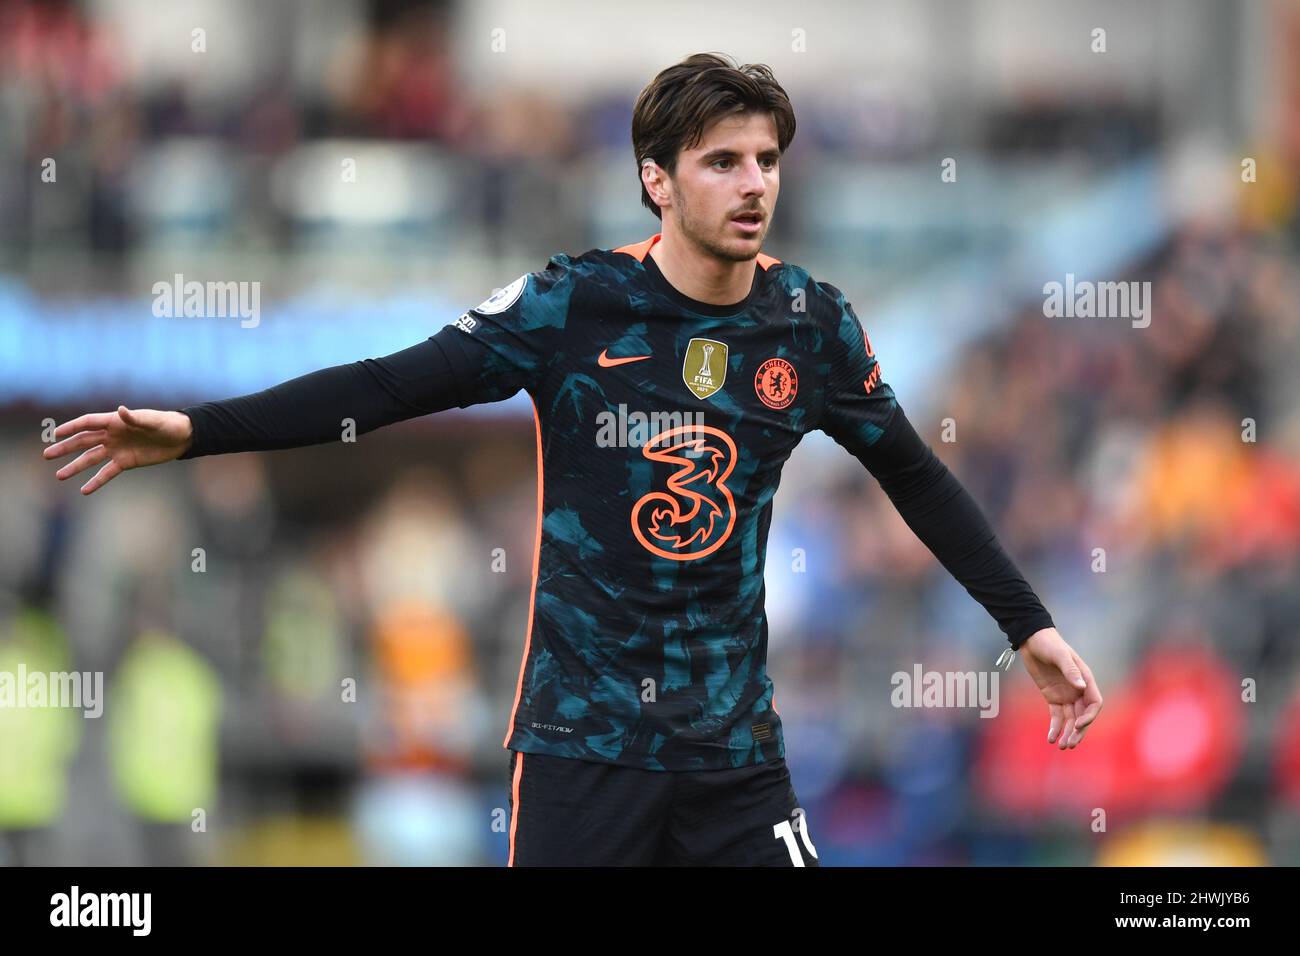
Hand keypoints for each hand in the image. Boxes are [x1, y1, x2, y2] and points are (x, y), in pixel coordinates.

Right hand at [43, 406, 193, 494]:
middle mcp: (112, 435)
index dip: (71, 428)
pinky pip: (107, 473)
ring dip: (75, 467)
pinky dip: (96, 481)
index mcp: (115, 421)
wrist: (182, 438)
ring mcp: (117, 449)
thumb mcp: (152, 421)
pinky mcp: (126, 462)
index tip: (54, 434)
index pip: (87, 423)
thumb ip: (135, 418)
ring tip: (59, 476)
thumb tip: (121, 410)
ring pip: (91, 459)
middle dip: (65, 448)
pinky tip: (84, 490)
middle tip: (47, 455)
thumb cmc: (167, 424)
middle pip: (83, 442)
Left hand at [1018, 627, 1102, 749]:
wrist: (1032, 639)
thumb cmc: (1049, 643)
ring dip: (1067, 733)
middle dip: (1078, 731)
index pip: (1094, 704)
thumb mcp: (1059, 655)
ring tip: (1061, 747)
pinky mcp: (1052, 697)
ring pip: (1071, 719)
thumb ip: (1070, 670)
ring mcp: (1066, 695)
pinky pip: (1056, 716)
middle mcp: (1078, 690)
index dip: (1089, 717)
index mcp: (1085, 680)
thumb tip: (1082, 687)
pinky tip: (1050, 738)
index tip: (1078, 725)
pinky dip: (1055, 727)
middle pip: (1083, 716)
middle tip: (1069, 745)